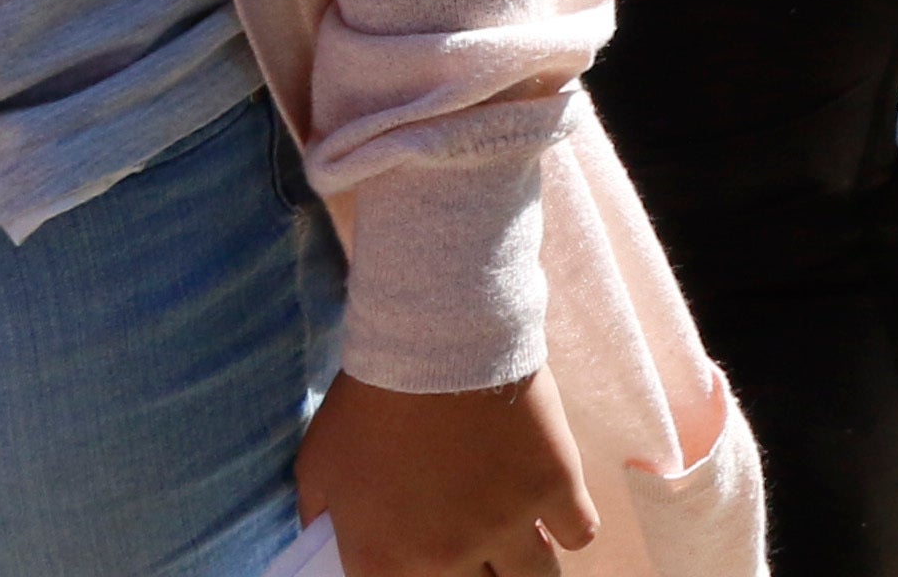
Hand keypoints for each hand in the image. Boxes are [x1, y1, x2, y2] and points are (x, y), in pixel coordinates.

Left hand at [295, 363, 595, 576]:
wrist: (434, 344)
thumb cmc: (367, 404)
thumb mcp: (318, 468)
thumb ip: (321, 519)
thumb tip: (327, 542)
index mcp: (382, 563)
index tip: (433, 562)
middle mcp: (447, 559)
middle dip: (477, 572)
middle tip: (477, 551)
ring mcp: (507, 525)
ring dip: (526, 565)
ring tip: (522, 545)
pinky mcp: (554, 487)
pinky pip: (579, 531)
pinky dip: (567, 527)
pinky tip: (555, 513)